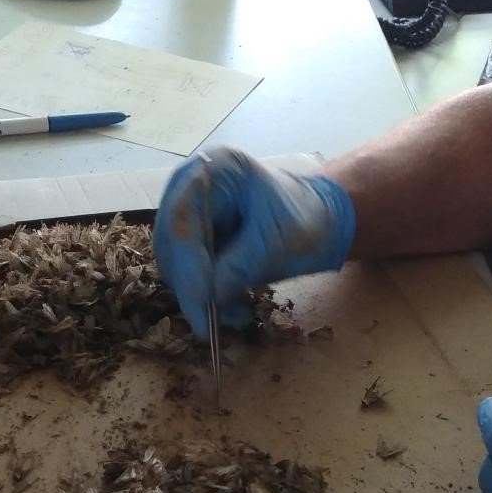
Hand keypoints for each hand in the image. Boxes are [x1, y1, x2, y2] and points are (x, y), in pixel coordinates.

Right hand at [153, 147, 356, 335]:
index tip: (201, 304)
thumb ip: (241, 267)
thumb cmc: (306, 219)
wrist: (320, 218)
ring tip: (234, 316)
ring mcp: (189, 209)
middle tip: (209, 324)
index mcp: (215, 169)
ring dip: (198, 294)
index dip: (189, 266)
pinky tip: (232, 308)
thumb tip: (208, 299)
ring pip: (174, 260)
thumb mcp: (278, 243)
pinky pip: (186, 269)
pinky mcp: (193, 234)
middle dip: (190, 285)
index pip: (184, 220)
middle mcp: (191, 184)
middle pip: (171, 241)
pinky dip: (205, 293)